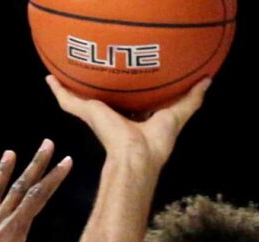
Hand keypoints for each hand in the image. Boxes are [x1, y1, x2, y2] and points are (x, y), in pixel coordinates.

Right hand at [46, 75, 211, 169]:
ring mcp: (98, 115)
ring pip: (82, 98)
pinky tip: (49, 79)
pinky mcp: (87, 113)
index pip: (129, 101)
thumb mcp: (179, 112)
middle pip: (103, 98)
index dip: (130, 89)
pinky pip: (69, 100)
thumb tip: (208, 81)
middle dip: (98, 86)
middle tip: (94, 68)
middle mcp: (113, 117)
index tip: (130, 75)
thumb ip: (192, 98)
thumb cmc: (156, 142)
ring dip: (72, 87)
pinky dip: (58, 90)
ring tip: (63, 72)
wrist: (137, 156)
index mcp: (132, 119)